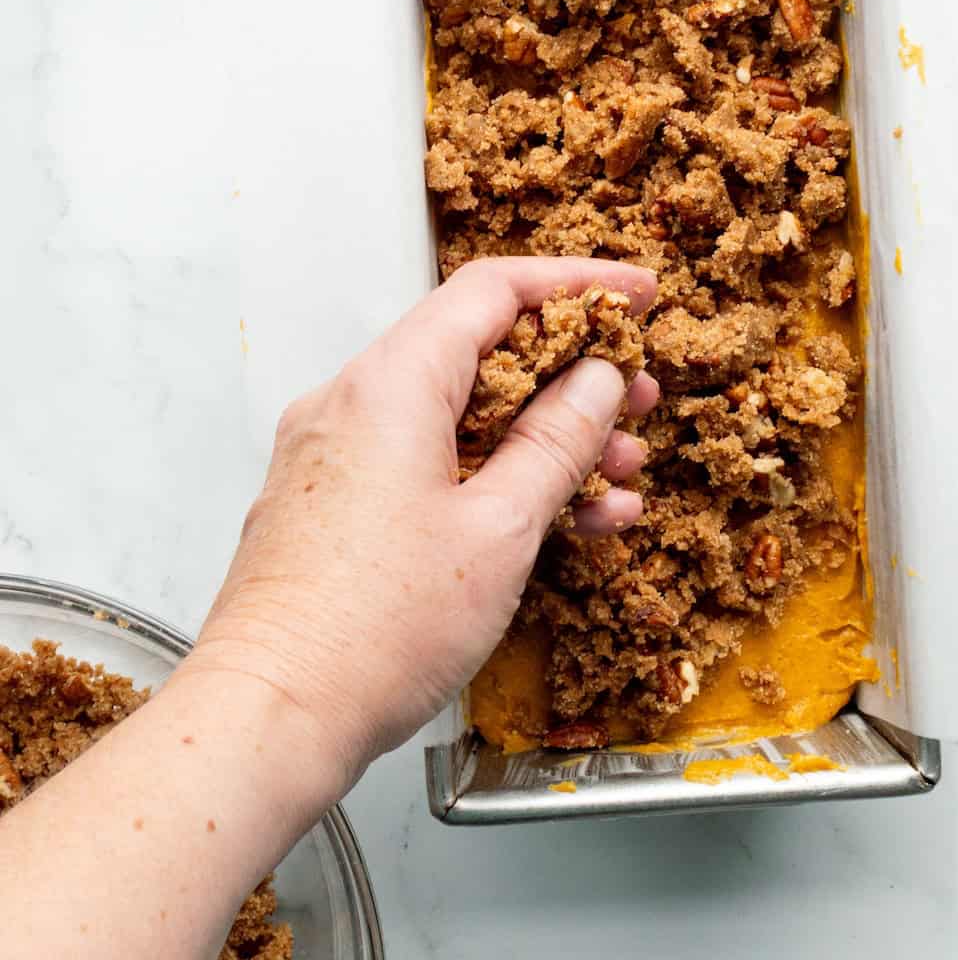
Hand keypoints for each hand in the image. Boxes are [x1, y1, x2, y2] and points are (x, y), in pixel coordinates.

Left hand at [185, 257, 658, 794]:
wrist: (269, 720)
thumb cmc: (373, 629)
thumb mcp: (500, 527)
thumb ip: (557, 439)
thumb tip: (598, 380)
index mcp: (389, 384)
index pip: (492, 291)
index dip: (578, 284)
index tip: (638, 297)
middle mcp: (354, 404)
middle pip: (480, 353)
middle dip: (572, 375)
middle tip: (641, 394)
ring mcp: (342, 456)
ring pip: (463, 417)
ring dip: (545, 438)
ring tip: (621, 471)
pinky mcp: (341, 504)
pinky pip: (433, 465)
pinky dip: (497, 480)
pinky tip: (565, 518)